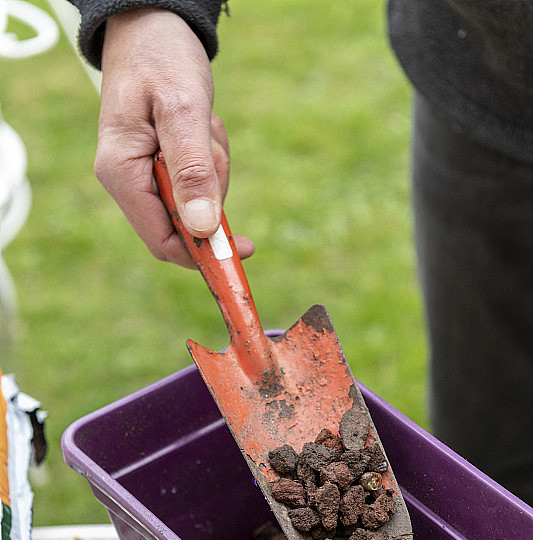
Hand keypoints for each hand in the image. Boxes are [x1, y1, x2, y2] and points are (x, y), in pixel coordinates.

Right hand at [95, 8, 253, 267]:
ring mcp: (142, 176)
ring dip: (213, 169)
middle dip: (211, 193)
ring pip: (196, 203)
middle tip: (211, 142)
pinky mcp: (159, 167)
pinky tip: (201, 126)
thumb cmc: (162, 58)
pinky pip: (198, 181)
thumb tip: (202, 227)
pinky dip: (210, 159)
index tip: (244, 249)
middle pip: (185, 224)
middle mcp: (127, 181)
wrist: (152, 25)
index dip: (203, 253)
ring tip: (203, 124)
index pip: (163, 242)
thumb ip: (192, 169)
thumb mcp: (183, 109)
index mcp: (121, 173)